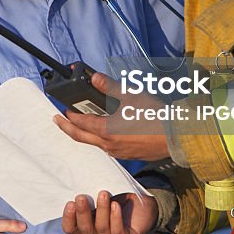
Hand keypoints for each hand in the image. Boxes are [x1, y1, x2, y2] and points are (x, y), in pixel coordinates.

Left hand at [54, 73, 170, 159]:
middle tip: (57, 120)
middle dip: (66, 127)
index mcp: (105, 130)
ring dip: (84, 133)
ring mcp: (117, 152)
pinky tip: (104, 131)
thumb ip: (109, 86)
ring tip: (80, 124)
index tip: (62, 109)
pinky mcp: (127, 155)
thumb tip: (95, 78)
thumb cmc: (154, 116)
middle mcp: (108, 144)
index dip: (68, 115)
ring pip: (94, 143)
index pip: (79, 122)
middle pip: (80, 137)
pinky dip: (99, 138)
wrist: (175, 136)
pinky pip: (107, 147)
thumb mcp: (130, 96)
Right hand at [62, 190, 157, 233]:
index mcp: (87, 226)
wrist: (145, 207)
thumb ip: (91, 193)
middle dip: (82, 213)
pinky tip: (115, 205)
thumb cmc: (121, 199)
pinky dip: (115, 218)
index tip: (70, 203)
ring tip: (103, 194)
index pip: (71, 228)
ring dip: (101, 210)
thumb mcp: (103, 196)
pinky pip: (117, 231)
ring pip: (101, 228)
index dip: (68, 218)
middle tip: (82, 197)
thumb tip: (80, 177)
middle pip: (85, 229)